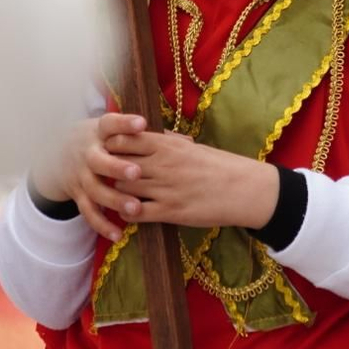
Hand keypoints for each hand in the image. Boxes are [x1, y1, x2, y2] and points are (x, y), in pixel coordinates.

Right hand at [29, 113, 147, 241]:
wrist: (60, 152)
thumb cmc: (102, 139)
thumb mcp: (113, 129)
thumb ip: (142, 134)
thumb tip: (184, 138)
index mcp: (99, 132)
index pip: (110, 124)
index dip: (124, 123)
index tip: (141, 124)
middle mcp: (87, 154)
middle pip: (99, 161)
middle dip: (117, 167)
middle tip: (137, 173)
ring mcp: (81, 176)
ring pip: (95, 190)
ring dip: (114, 200)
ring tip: (135, 208)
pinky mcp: (78, 195)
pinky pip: (88, 212)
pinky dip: (101, 225)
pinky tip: (118, 234)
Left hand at [109, 131, 279, 229]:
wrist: (243, 189)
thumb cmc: (219, 165)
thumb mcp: (191, 147)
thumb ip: (167, 142)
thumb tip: (149, 135)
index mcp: (167, 145)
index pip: (125, 139)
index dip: (113, 146)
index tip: (110, 151)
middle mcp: (162, 165)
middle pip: (118, 164)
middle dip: (109, 169)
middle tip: (104, 173)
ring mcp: (164, 189)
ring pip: (123, 189)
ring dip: (117, 192)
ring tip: (116, 194)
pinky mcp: (170, 212)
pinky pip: (136, 213)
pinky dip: (128, 213)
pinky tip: (130, 212)